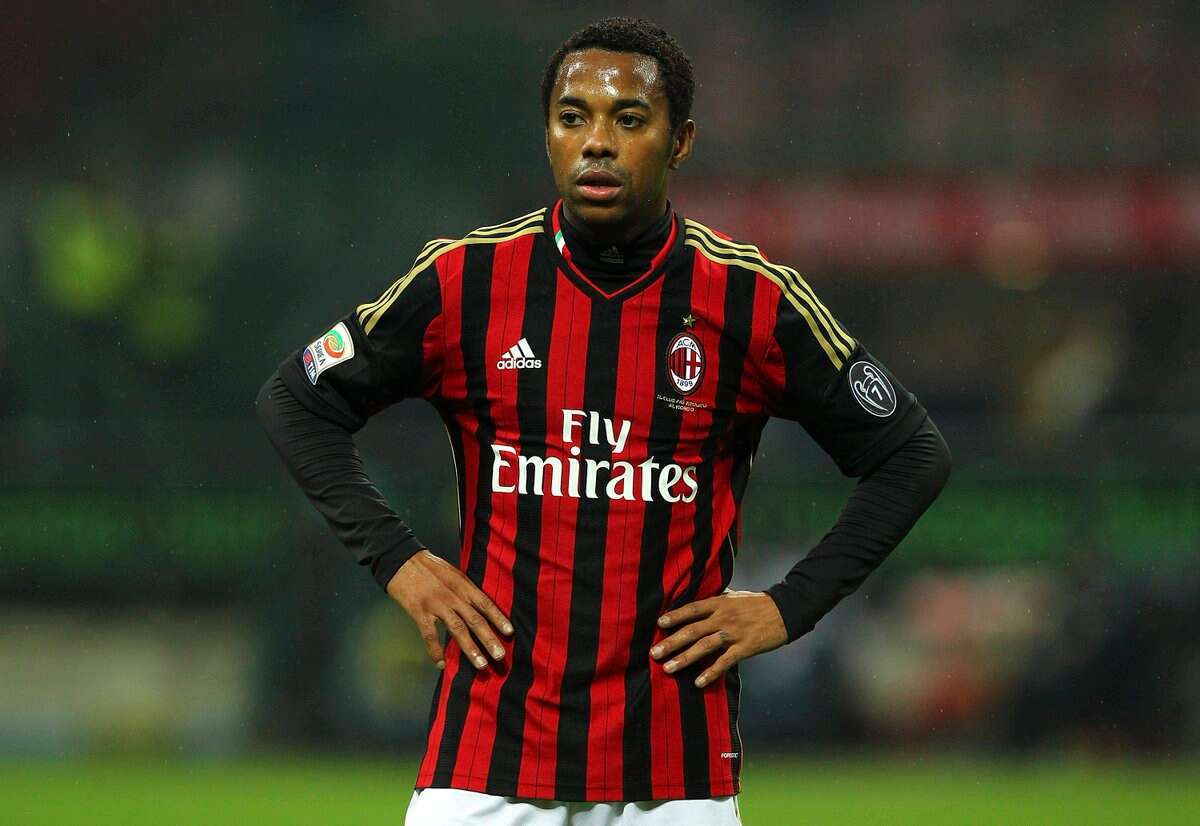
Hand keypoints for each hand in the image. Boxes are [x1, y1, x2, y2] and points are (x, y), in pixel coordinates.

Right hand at [386, 550, 512, 670]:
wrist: (401, 560)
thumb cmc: (428, 567)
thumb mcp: (453, 573)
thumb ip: (465, 590)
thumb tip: (479, 607)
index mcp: (463, 585)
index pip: (485, 603)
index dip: (498, 618)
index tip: (510, 632)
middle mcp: (453, 595)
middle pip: (475, 619)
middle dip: (489, 639)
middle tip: (500, 656)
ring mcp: (436, 604)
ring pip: (457, 629)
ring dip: (470, 648)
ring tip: (480, 664)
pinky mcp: (419, 612)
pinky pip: (430, 635)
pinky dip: (436, 650)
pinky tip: (441, 663)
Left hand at [651, 590, 787, 687]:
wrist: (786, 610)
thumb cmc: (759, 603)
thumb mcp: (735, 596)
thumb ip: (717, 600)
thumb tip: (699, 604)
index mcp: (720, 603)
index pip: (692, 609)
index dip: (675, 616)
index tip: (659, 623)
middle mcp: (723, 617)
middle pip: (692, 630)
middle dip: (671, 642)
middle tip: (654, 653)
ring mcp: (734, 633)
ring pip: (704, 647)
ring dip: (684, 658)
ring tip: (668, 668)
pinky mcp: (745, 647)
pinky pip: (725, 662)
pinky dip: (711, 673)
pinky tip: (698, 682)